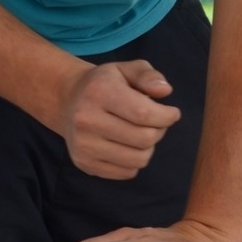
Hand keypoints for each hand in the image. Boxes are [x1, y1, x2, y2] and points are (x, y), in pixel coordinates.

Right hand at [51, 60, 179, 178]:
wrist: (69, 101)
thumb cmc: (105, 83)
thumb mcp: (126, 68)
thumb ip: (148, 75)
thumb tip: (165, 90)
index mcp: (99, 92)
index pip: (144, 113)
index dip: (167, 116)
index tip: (173, 113)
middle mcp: (87, 120)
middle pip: (144, 138)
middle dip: (159, 130)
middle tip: (156, 122)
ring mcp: (83, 145)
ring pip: (138, 159)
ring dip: (149, 147)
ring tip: (141, 132)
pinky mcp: (84, 163)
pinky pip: (127, 173)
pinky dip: (135, 161)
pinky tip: (128, 145)